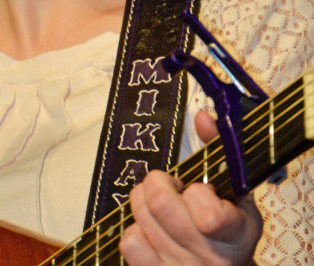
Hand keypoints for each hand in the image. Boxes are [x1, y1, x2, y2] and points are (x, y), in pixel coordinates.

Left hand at [119, 112, 262, 264]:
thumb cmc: (231, 230)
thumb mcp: (238, 192)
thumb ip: (220, 151)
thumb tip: (202, 117)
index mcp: (236, 233)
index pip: (209, 216)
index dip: (197, 192)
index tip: (200, 189)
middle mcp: (210, 257)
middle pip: (162, 205)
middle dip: (159, 183)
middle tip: (170, 185)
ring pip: (142, 218)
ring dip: (144, 200)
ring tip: (160, 203)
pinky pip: (130, 242)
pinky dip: (135, 228)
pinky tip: (151, 228)